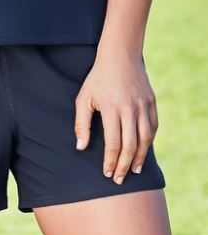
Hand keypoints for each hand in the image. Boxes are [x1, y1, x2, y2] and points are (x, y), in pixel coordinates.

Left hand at [74, 49, 157, 183]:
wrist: (119, 55)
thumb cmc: (98, 78)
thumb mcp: (84, 97)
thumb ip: (81, 124)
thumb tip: (81, 148)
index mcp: (111, 109)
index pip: (113, 144)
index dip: (110, 161)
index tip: (107, 173)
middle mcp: (129, 109)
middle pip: (130, 146)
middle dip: (124, 166)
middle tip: (119, 179)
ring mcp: (143, 106)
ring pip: (145, 139)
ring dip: (139, 158)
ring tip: (133, 170)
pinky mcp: (151, 102)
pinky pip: (153, 127)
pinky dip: (149, 141)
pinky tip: (143, 151)